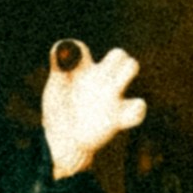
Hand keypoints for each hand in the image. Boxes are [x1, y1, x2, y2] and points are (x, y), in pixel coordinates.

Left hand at [38, 38, 145, 183]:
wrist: (65, 142)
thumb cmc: (59, 113)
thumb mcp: (55, 91)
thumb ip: (58, 72)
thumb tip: (62, 55)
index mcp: (81, 70)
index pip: (80, 50)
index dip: (76, 52)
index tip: (68, 65)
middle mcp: (99, 78)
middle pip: (117, 54)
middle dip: (116, 57)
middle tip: (103, 74)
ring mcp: (111, 96)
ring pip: (130, 68)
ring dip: (126, 72)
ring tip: (112, 88)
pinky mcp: (119, 116)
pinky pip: (138, 108)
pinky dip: (137, 109)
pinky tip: (124, 115)